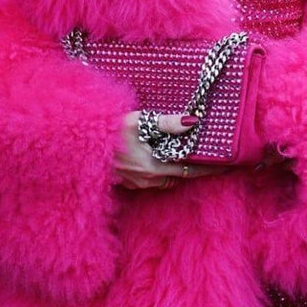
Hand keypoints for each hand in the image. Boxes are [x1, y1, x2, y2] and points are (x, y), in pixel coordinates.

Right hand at [115, 111, 231, 190]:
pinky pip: (153, 181)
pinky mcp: (127, 183)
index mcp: (154, 167)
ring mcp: (136, 184)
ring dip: (178, 171)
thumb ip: (167, 122)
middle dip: (196, 170)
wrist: (77, 146)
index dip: (211, 168)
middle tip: (212, 160)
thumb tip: (193, 122)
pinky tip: (161, 159)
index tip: (229, 166)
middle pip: (181, 177)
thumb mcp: (138, 122)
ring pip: (166, 180)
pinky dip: (162, 172)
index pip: (191, 170)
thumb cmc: (107, 132)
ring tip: (188, 158)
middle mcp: (148, 180)